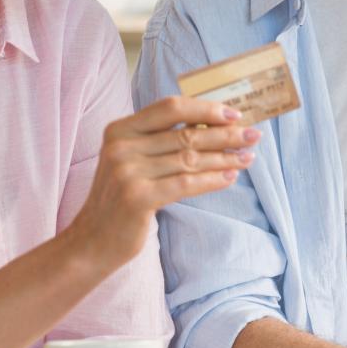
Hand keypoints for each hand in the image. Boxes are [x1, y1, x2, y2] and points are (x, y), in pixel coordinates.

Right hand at [66, 96, 259, 271]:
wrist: (92, 240)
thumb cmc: (120, 198)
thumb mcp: (131, 159)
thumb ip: (160, 140)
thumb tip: (213, 126)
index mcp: (120, 129)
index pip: (170, 108)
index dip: (205, 108)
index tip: (234, 114)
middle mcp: (121, 146)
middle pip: (185, 133)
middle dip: (225, 134)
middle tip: (254, 136)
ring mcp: (127, 171)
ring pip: (190, 158)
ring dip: (225, 157)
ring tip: (247, 157)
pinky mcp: (137, 197)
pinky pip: (186, 183)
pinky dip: (212, 180)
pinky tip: (230, 178)